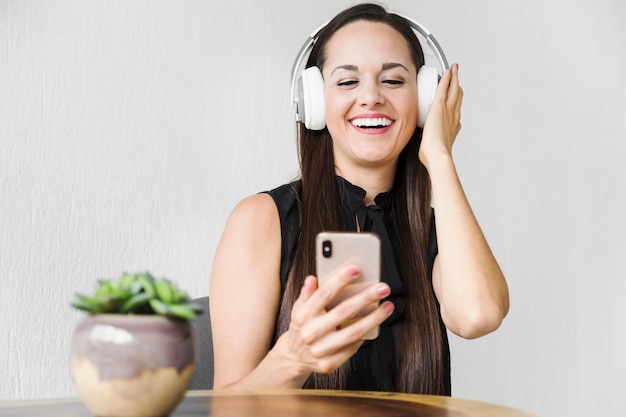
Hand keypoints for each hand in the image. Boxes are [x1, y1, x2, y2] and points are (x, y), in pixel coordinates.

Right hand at [275, 265, 393, 376]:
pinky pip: (352, 348)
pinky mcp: (329, 363)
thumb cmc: (301, 327)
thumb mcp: (299, 308)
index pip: (324, 294)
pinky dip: (364, 336)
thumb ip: (307, 294)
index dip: (340, 280)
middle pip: (343, 312)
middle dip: (366, 298)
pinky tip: (374, 326)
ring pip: (353, 332)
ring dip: (374, 318)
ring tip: (388, 306)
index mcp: (303, 315)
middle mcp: (311, 332)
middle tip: (383, 288)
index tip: (356, 269)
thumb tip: (312, 279)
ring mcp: (320, 349)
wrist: (293, 356)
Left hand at [419, 63, 462, 170]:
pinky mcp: (440, 105)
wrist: (437, 154)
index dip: (456, 103)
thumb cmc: (434, 155)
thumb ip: (430, 146)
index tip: (454, 99)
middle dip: (457, 86)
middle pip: (458, 96)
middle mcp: (454, 116)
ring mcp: (449, 110)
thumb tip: (424, 149)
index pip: (456, 111)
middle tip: (456, 77)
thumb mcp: (434, 149)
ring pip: (454, 89)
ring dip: (454, 78)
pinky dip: (447, 77)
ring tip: (453, 70)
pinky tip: (447, 70)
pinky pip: (445, 86)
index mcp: (453, 126)